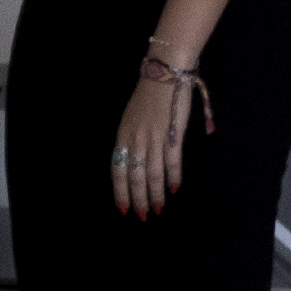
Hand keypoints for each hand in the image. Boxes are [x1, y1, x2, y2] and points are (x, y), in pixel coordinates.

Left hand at [109, 65, 193, 218]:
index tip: (122, 208)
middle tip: (141, 216)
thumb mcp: (131, 118)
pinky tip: (173, 189)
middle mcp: (136, 139)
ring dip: (154, 194)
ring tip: (157, 209)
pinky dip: (173, 177)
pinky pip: (172, 161)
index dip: (120, 190)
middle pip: (134, 176)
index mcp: (123, 135)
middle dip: (137, 199)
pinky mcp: (173, 134)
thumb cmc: (149, 95)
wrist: (164, 73)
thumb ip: (131, 139)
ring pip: (152, 173)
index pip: (118, 169)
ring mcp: (154, 137)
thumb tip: (133, 161)